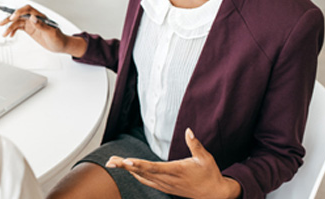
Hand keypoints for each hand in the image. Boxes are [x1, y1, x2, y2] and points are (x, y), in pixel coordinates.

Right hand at [0, 4, 82, 54]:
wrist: (60, 45)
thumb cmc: (58, 38)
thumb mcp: (51, 33)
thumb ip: (41, 25)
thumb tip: (33, 18)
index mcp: (40, 17)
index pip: (28, 10)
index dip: (19, 12)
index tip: (13, 17)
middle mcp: (35, 18)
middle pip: (20, 15)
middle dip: (10, 18)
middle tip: (2, 22)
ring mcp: (31, 24)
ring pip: (18, 22)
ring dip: (10, 27)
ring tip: (4, 33)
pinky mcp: (30, 29)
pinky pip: (19, 27)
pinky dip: (14, 30)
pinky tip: (10, 35)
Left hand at [105, 128, 241, 198]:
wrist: (214, 194)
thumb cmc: (209, 174)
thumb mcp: (205, 158)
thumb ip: (195, 144)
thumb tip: (188, 131)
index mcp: (176, 170)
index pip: (154, 167)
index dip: (139, 165)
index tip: (126, 161)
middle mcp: (168, 179)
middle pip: (142, 172)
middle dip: (125, 166)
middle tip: (110, 161)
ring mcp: (165, 185)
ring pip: (142, 177)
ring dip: (127, 170)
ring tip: (113, 163)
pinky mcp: (165, 187)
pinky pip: (146, 181)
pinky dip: (135, 174)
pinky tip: (128, 169)